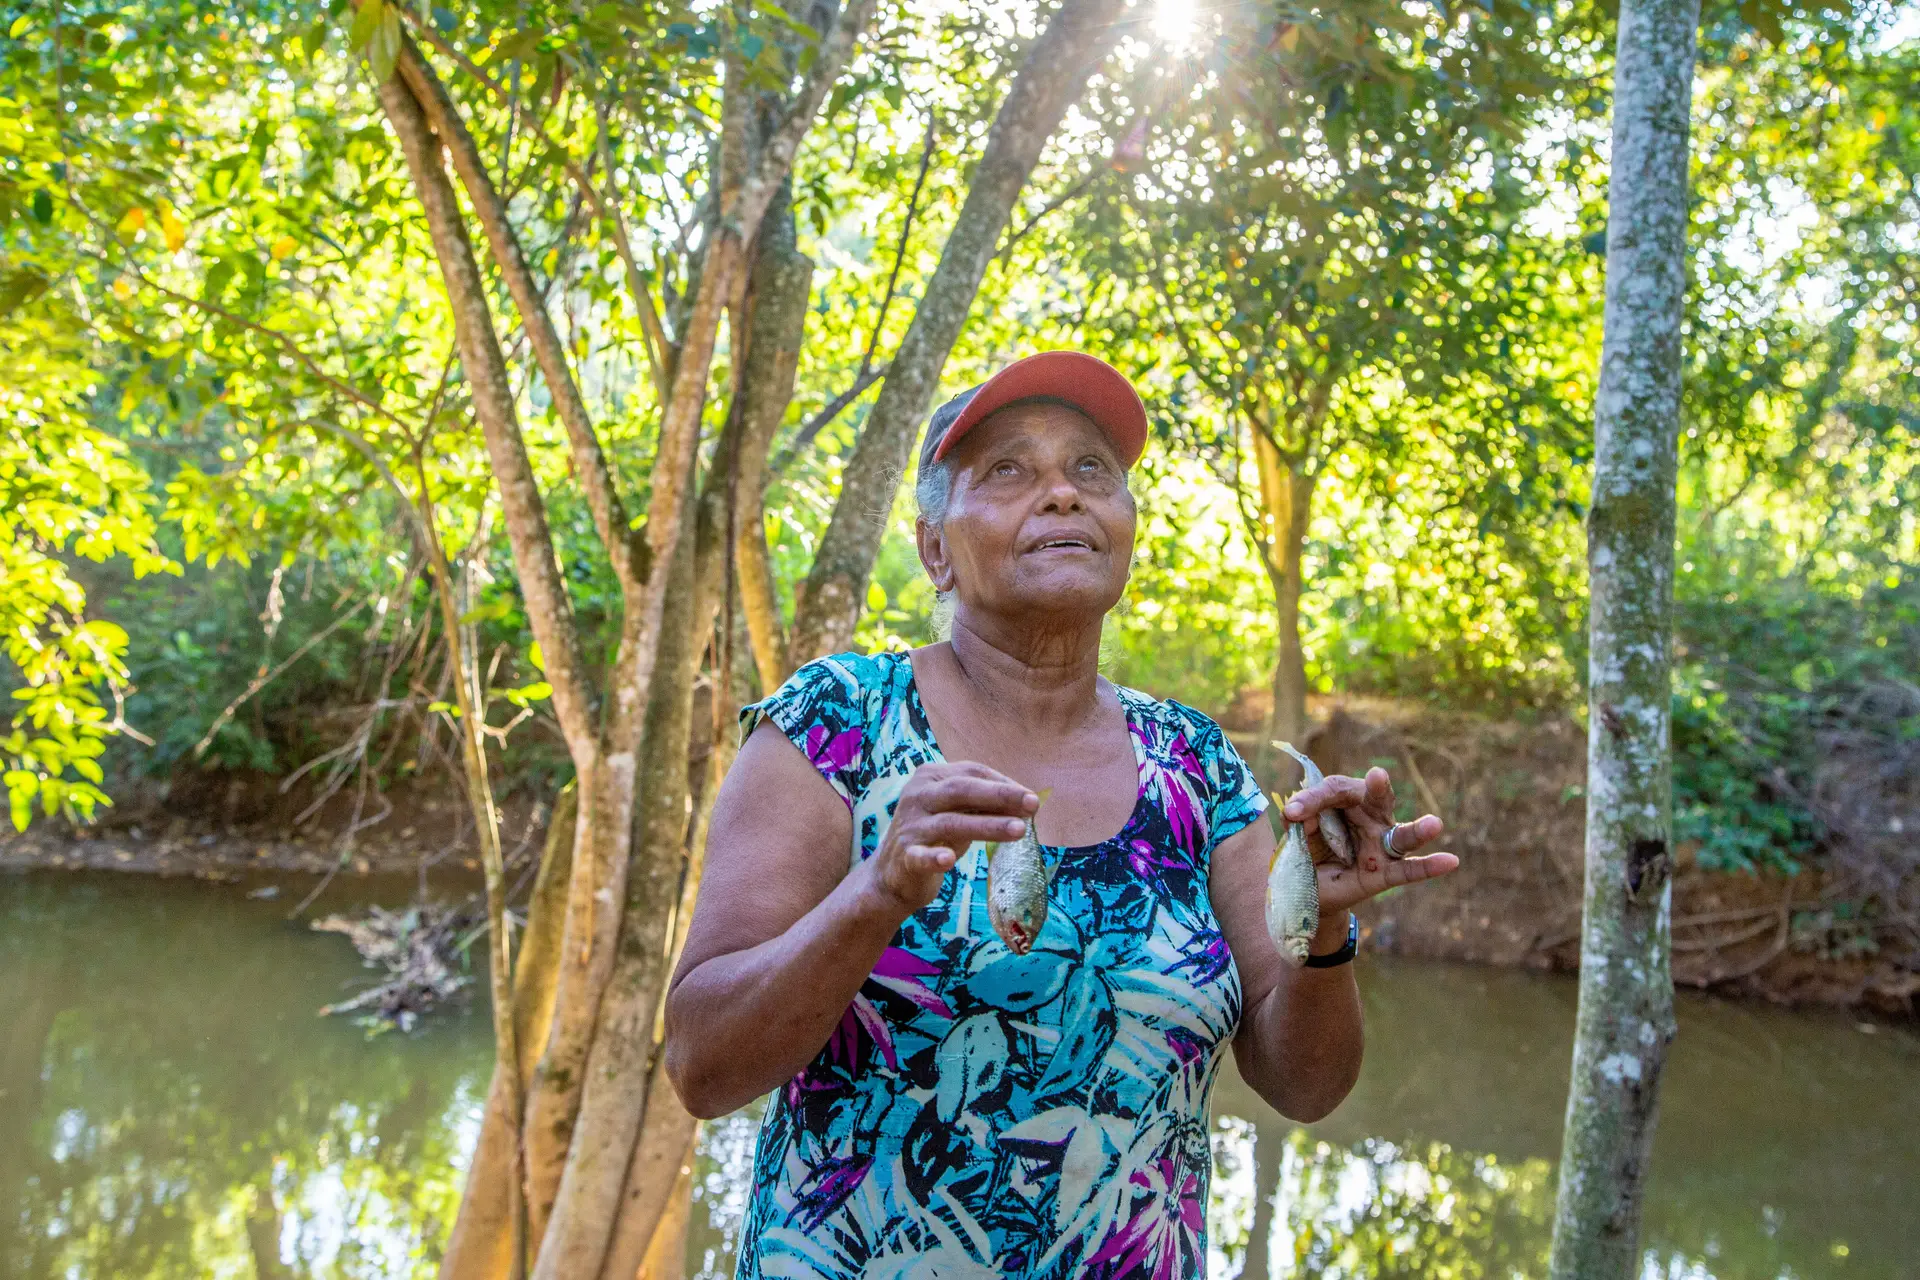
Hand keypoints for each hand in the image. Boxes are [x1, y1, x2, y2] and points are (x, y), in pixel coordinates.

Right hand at [857, 760, 1036, 921]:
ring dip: (987, 826)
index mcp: (930, 777)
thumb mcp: (957, 813)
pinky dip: (935, 857)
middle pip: (961, 789)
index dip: (1003, 783)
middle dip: (1000, 795)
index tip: (1031, 798)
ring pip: (950, 822)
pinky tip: (949, 860)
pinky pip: (921, 856)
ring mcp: (910, 826)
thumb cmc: (934, 835)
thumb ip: (985, 805)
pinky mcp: (905, 856)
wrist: (893, 873)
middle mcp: (917, 795)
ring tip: (1018, 831)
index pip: (971, 772)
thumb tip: (1028, 804)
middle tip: (1033, 804)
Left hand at [1281, 766, 1455, 918]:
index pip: (1336, 791)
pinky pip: (1409, 870)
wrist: (1303, 889)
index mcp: (1347, 802)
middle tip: (1377, 776)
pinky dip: (1429, 866)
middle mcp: (1370, 819)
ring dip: (1418, 830)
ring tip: (1435, 824)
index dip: (1313, 799)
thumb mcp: (1297, 833)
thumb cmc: (1306, 851)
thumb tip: (1299, 815)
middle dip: (1377, 788)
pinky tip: (1450, 861)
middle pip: (1377, 799)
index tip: (1291, 812)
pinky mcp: (1383, 874)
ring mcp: (1380, 847)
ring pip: (1402, 836)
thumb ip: (1300, 821)